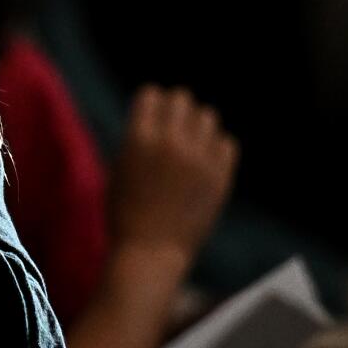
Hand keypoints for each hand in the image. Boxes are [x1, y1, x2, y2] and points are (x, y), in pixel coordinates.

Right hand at [109, 86, 237, 272]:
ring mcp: (198, 159)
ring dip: (197, 126)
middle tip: (173, 127)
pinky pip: (226, 143)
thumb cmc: (126, 213)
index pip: (152, 94)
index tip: (153, 114)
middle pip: (182, 98)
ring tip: (190, 146)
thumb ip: (138, 138)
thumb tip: (159, 113)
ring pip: (207, 116)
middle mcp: (170, 142)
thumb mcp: (120, 168)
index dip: (151, 103)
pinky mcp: (220, 176)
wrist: (150, 253)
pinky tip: (205, 163)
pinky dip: (216, 149)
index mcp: (139, 138)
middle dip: (176, 109)